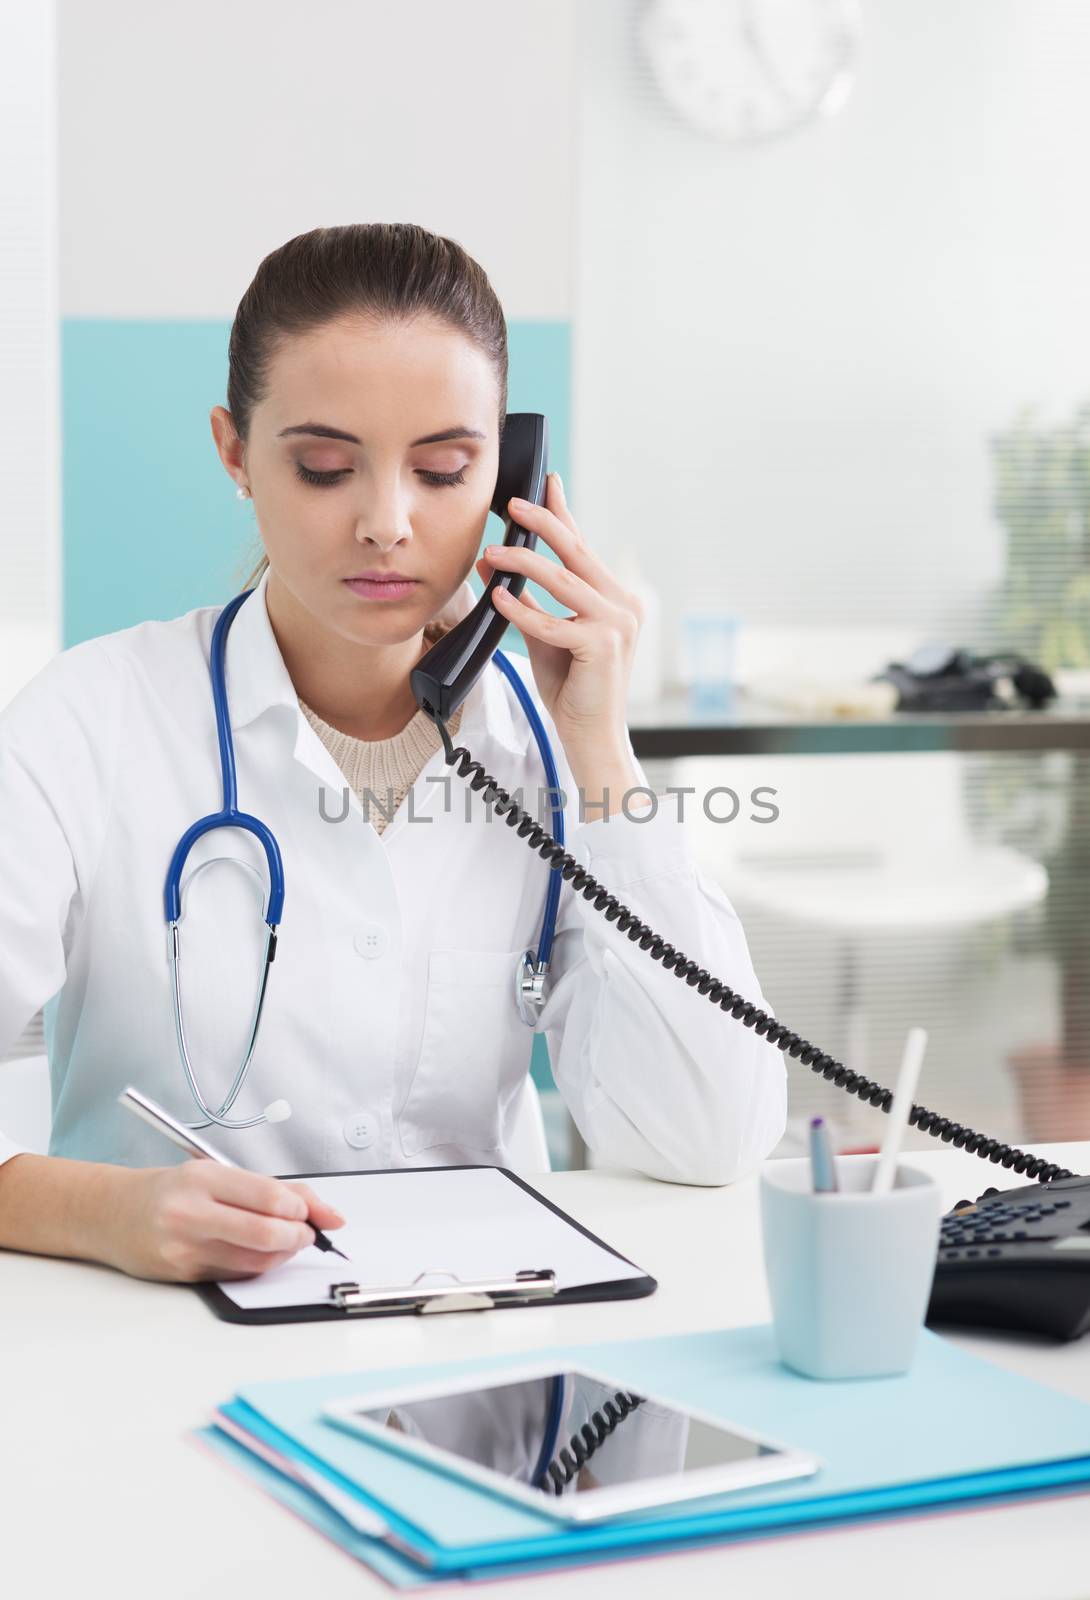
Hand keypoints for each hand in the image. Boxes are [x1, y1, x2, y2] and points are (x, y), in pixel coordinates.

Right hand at [105, 1162, 346, 1283]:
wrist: (112, 1214)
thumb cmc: (171, 1190)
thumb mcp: (216, 1174)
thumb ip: (272, 1189)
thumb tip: (331, 1214)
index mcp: (205, 1178)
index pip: (272, 1197)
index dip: (303, 1210)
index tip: (310, 1213)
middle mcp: (192, 1212)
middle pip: (268, 1233)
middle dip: (300, 1237)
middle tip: (307, 1233)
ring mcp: (185, 1247)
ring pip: (258, 1260)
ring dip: (284, 1254)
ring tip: (285, 1241)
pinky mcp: (184, 1275)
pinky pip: (239, 1274)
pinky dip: (259, 1265)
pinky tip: (257, 1252)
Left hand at [474, 472, 644, 767]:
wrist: (590, 735)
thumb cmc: (572, 688)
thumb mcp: (544, 634)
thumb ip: (524, 598)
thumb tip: (491, 562)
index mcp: (616, 598)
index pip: (583, 548)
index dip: (563, 514)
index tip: (546, 483)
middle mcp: (624, 604)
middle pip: (577, 552)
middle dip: (543, 522)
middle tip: (513, 503)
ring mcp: (618, 624)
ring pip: (564, 580)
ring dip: (524, 561)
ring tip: (492, 549)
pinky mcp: (604, 646)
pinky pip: (555, 622)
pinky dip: (523, 609)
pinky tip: (498, 597)